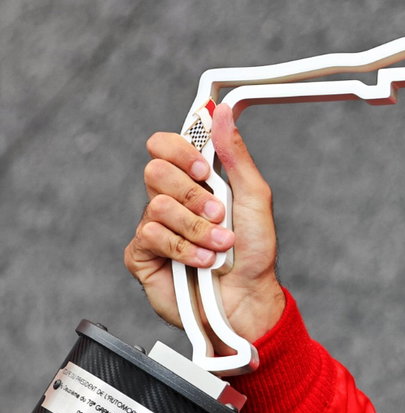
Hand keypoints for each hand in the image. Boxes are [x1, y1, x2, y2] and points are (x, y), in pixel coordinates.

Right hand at [124, 103, 285, 345]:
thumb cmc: (254, 252)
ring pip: (157, 207)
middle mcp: (169, 201)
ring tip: (219, 248)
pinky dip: (184, 250)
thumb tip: (222, 113)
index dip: (178, 151)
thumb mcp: (254, 198)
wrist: (248, 298)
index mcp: (192, 182)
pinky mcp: (142, 256)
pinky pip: (150, 237)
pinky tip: (202, 263)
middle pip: (155, 172)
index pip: (164, 146)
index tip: (202, 169)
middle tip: (219, 216)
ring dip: (197, 230)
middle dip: (193, 196)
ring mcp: (153, 228)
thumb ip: (236, 155)